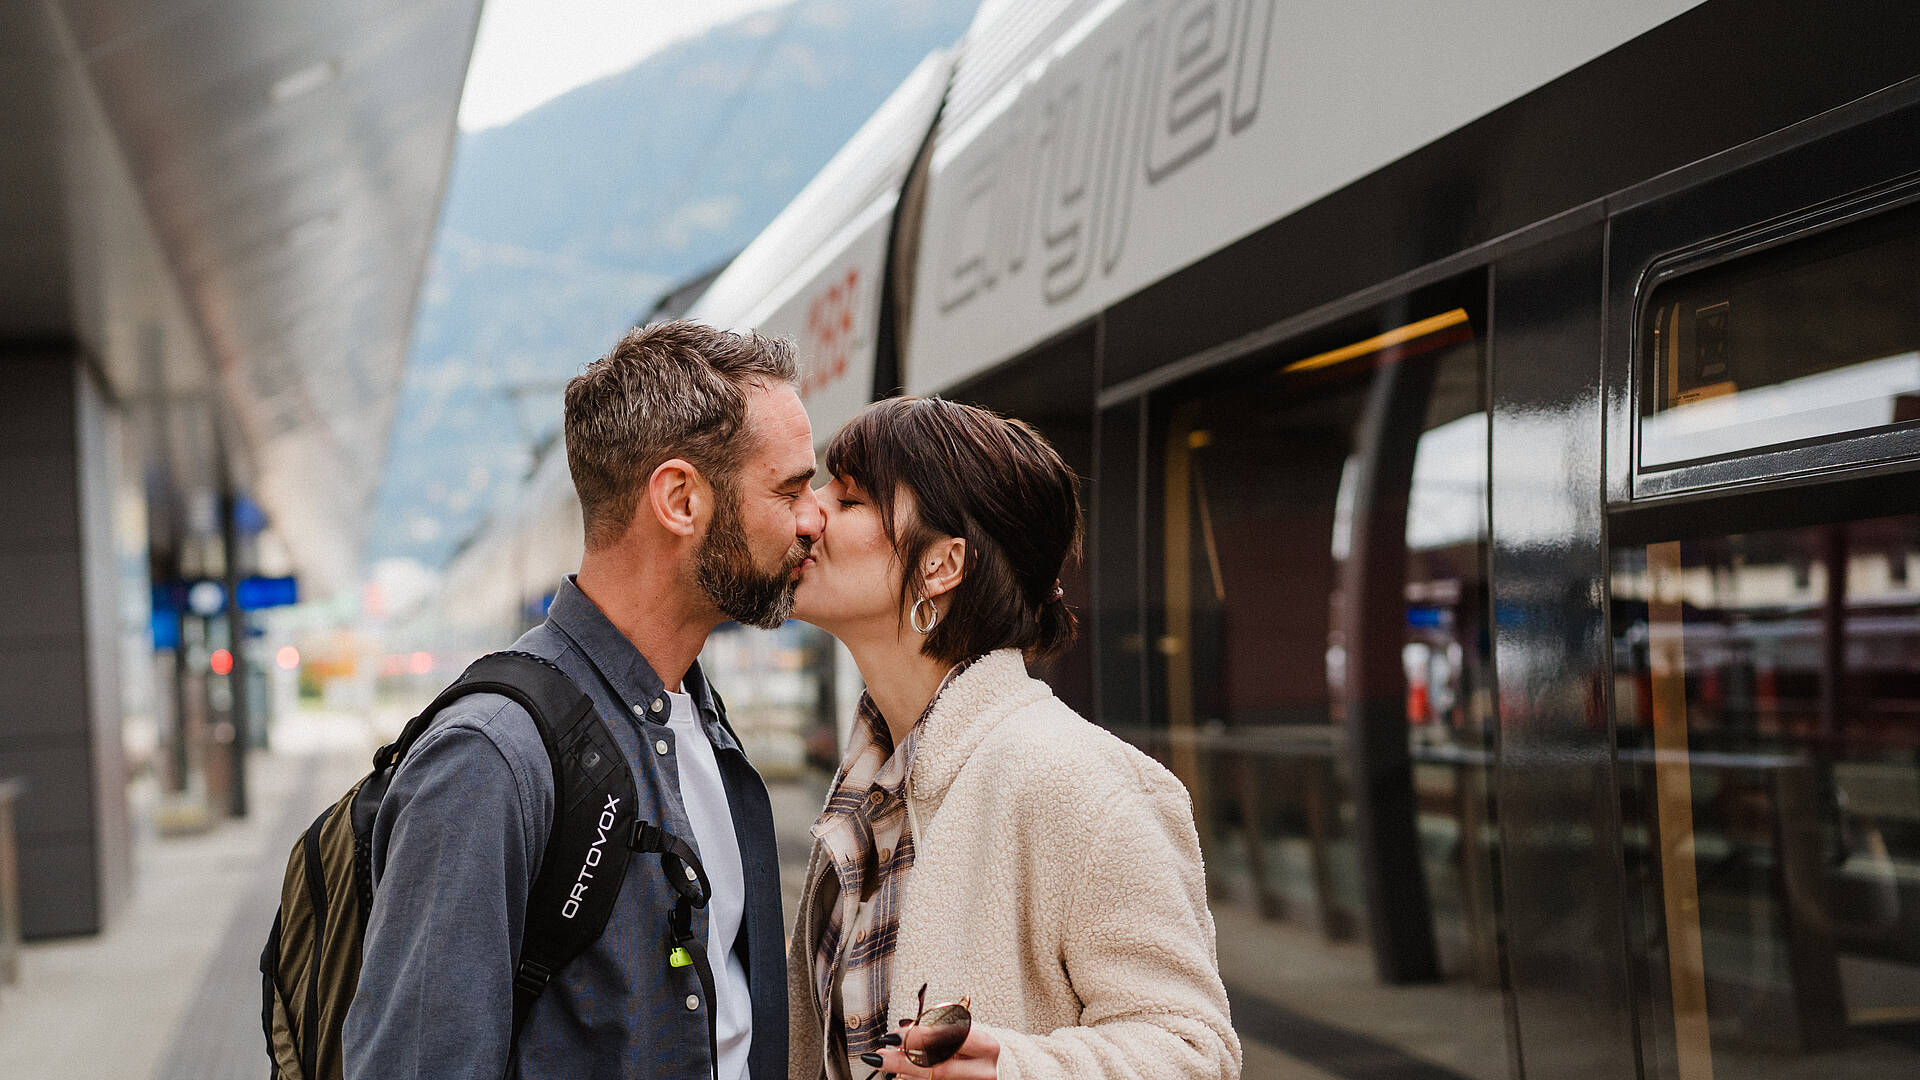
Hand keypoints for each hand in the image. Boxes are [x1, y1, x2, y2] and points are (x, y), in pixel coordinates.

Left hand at [875, 1018, 999, 1079]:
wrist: (1000, 1069)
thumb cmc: (974, 1048)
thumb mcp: (961, 1034)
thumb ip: (936, 1032)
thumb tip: (901, 1032)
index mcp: (986, 1046)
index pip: (947, 1039)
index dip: (918, 1037)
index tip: (892, 1036)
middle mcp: (984, 1070)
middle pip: (938, 1068)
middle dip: (904, 1061)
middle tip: (879, 1055)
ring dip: (906, 1074)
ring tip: (890, 1065)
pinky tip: (903, 1077)